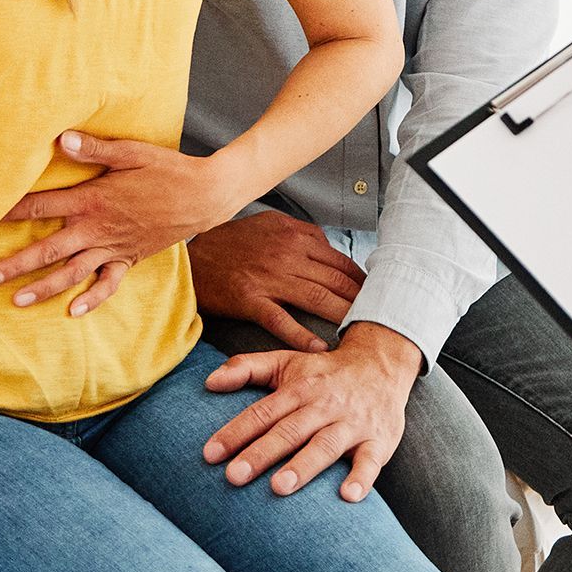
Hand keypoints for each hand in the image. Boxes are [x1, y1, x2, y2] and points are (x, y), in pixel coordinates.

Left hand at [0, 131, 232, 316]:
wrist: (205, 195)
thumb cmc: (166, 168)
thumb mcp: (131, 152)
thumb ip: (94, 149)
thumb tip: (60, 139)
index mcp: (92, 200)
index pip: (41, 206)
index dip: (11, 211)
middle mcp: (97, 229)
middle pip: (48, 250)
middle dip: (15, 265)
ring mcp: (114, 247)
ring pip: (71, 273)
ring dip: (43, 288)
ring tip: (16, 301)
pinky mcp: (130, 258)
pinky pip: (108, 284)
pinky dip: (91, 299)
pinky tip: (73, 311)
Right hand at [187, 211, 365, 352]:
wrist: (190, 258)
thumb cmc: (229, 242)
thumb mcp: (267, 223)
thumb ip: (299, 232)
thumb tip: (326, 245)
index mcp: (293, 236)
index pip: (340, 261)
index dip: (361, 280)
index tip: (376, 295)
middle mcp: (286, 255)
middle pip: (336, 281)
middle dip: (362, 301)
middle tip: (381, 319)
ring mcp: (269, 278)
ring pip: (318, 299)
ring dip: (344, 317)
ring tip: (362, 333)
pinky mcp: (251, 300)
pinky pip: (282, 321)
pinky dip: (302, 336)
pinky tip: (320, 349)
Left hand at [202, 322, 421, 501]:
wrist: (381, 363)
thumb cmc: (323, 371)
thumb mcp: (285, 361)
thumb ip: (246, 368)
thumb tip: (208, 382)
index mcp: (298, 388)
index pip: (262, 413)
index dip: (235, 432)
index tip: (210, 454)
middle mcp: (322, 405)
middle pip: (288, 430)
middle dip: (260, 454)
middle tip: (234, 477)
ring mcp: (351, 423)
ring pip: (324, 445)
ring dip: (303, 466)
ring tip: (279, 487)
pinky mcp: (378, 440)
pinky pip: (370, 461)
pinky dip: (361, 478)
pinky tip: (348, 497)